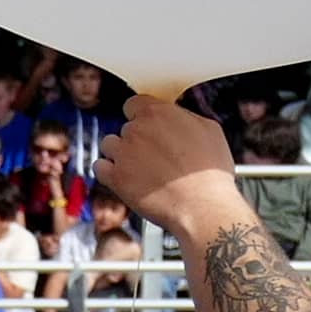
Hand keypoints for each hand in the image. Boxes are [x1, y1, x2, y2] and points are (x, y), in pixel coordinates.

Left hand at [102, 89, 247, 246]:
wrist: (203, 207)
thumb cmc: (211, 173)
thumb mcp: (209, 131)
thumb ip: (185, 117)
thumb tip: (176, 114)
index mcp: (157, 113)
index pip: (134, 104)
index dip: (140, 116)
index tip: (147, 127)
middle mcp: (136, 129)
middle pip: (125, 128)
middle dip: (136, 140)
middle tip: (154, 158)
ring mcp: (123, 153)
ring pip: (109, 145)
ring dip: (120, 154)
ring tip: (140, 170)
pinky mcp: (115, 177)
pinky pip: (99, 167)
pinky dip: (108, 172)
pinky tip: (123, 179)